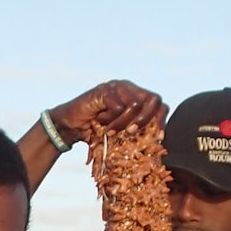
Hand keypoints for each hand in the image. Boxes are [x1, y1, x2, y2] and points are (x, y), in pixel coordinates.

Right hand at [46, 80, 164, 147]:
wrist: (68, 126)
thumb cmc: (93, 132)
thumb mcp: (119, 133)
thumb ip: (135, 132)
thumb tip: (156, 144)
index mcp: (135, 97)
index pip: (158, 103)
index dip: (161, 120)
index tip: (159, 138)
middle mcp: (129, 88)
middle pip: (154, 100)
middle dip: (147, 120)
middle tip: (132, 132)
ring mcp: (118, 87)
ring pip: (136, 105)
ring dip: (124, 122)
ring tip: (110, 131)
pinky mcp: (106, 90)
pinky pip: (120, 107)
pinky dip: (112, 120)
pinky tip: (101, 122)